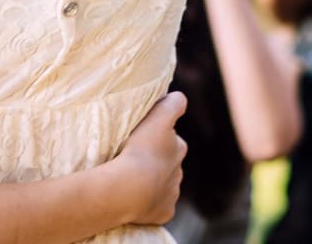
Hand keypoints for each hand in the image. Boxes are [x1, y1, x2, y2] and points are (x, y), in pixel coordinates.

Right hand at [113, 91, 186, 224]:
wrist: (130, 187)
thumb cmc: (141, 149)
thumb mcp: (157, 116)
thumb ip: (173, 104)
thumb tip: (180, 99)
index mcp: (178, 148)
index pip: (173, 140)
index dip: (160, 138)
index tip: (145, 139)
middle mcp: (179, 171)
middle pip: (168, 163)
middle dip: (156, 162)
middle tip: (134, 159)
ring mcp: (171, 194)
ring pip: (162, 185)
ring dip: (151, 182)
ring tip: (131, 180)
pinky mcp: (164, 212)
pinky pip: (157, 207)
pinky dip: (149, 204)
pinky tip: (135, 200)